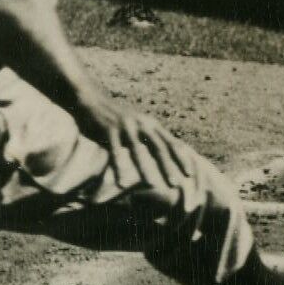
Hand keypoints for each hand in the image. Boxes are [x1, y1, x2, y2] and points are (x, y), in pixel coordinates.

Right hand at [77, 94, 192, 193]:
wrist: (93, 100)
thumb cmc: (118, 117)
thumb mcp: (139, 123)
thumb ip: (151, 135)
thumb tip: (168, 152)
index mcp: (151, 124)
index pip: (171, 143)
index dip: (182, 158)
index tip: (190, 174)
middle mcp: (142, 124)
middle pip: (158, 147)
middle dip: (168, 166)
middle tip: (176, 184)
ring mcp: (125, 126)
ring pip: (138, 150)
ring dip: (146, 168)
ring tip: (153, 184)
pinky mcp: (109, 130)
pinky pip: (115, 151)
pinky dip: (119, 167)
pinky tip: (122, 183)